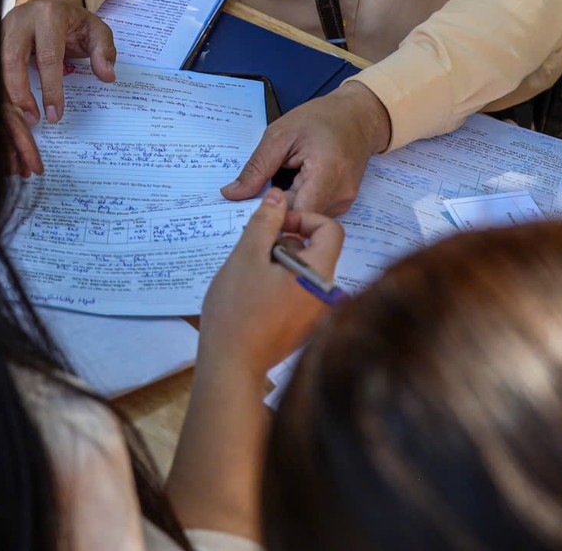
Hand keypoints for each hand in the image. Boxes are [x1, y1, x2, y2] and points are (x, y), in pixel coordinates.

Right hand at [0, 0, 116, 173]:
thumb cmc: (71, 20)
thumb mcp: (96, 28)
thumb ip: (104, 49)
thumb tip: (107, 76)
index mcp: (47, 16)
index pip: (47, 56)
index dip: (51, 88)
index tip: (55, 115)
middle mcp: (18, 22)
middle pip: (10, 61)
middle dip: (19, 95)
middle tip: (32, 122)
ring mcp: (0, 31)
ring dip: (4, 99)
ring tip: (19, 122)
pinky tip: (7, 117)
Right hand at [199, 188, 344, 376]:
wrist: (231, 365)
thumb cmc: (237, 311)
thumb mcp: (246, 256)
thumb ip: (265, 222)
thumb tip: (278, 196)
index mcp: (319, 275)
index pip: (330, 229)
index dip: (302, 218)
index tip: (274, 225)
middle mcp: (327, 295)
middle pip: (314, 251)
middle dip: (283, 243)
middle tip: (252, 253)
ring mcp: (317, 314)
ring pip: (303, 272)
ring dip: (277, 264)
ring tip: (249, 278)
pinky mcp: (304, 328)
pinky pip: (297, 293)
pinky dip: (278, 285)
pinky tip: (253, 298)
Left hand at [221, 83, 391, 215]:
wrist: (358, 116)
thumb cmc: (320, 118)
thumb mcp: (279, 135)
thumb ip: (256, 168)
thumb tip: (231, 194)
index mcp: (326, 174)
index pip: (296, 215)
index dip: (271, 216)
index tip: (248, 208)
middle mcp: (341, 194)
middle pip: (300, 220)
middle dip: (274, 213)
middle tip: (252, 196)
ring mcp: (345, 202)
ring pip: (306, 219)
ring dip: (286, 209)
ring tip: (274, 185)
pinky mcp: (343, 203)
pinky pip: (315, 212)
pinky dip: (298, 204)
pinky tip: (290, 187)